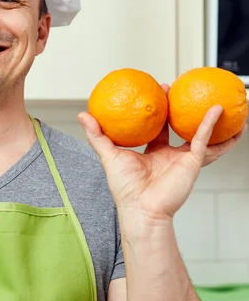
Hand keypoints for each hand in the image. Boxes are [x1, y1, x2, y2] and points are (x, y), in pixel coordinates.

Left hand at [78, 84, 246, 220]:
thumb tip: (83, 114)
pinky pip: (204, 140)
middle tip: (180, 91)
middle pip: (179, 130)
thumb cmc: (125, 189)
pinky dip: (210, 125)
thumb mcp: (108, 156)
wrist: (141, 209)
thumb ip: (97, 135)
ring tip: (218, 103)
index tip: (159, 93)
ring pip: (201, 137)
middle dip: (182, 112)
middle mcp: (169, 157)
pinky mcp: (193, 163)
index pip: (158, 130)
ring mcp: (183, 160)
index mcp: (152, 155)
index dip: (159, 113)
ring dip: (210, 121)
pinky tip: (216, 110)